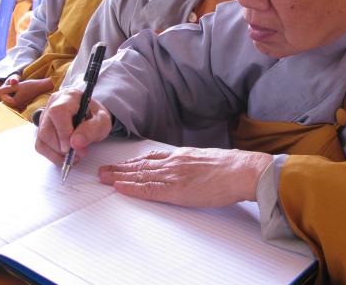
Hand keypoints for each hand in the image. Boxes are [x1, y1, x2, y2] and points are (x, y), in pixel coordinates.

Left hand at [0, 76, 52, 110]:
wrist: (41, 87)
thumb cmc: (30, 86)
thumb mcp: (16, 86)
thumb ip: (5, 89)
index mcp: (14, 102)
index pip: (2, 96)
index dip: (4, 88)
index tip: (12, 83)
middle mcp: (16, 106)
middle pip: (5, 98)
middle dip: (7, 91)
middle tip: (15, 85)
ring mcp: (19, 105)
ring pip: (9, 98)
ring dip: (11, 92)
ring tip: (18, 87)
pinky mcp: (22, 103)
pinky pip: (14, 99)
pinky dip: (15, 94)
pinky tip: (21, 90)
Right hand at [36, 88, 111, 164]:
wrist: (91, 116)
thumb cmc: (95, 116)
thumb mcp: (102, 121)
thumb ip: (92, 129)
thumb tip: (75, 143)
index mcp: (69, 97)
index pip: (58, 112)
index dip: (62, 132)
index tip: (71, 147)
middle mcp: (52, 105)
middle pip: (47, 129)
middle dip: (62, 146)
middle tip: (79, 153)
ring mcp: (44, 117)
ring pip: (42, 139)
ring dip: (58, 153)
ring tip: (75, 155)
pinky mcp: (42, 130)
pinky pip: (41, 146)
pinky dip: (53, 156)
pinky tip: (65, 156)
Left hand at [99, 147, 272, 207]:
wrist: (241, 171)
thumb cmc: (232, 167)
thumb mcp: (208, 159)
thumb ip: (194, 163)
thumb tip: (191, 168)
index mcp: (182, 155)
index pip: (152, 158)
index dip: (134, 162)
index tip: (123, 165)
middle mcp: (174, 162)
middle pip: (141, 165)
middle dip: (120, 169)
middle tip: (103, 171)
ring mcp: (174, 175)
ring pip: (140, 176)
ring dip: (120, 177)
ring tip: (104, 178)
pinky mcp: (176, 189)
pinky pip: (149, 189)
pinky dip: (132, 189)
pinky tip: (121, 188)